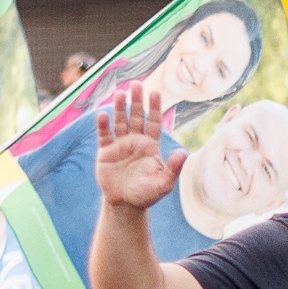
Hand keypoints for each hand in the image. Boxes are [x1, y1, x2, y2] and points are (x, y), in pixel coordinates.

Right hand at [93, 84, 182, 210]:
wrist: (125, 204)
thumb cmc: (147, 194)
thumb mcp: (163, 184)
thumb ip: (173, 168)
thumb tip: (185, 153)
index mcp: (151, 146)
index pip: (154, 122)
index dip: (155, 107)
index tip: (156, 92)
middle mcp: (136, 141)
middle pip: (137, 116)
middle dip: (137, 101)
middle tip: (136, 84)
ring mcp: (120, 145)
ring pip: (120, 121)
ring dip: (119, 108)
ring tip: (119, 94)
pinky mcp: (106, 152)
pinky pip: (104, 135)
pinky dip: (103, 125)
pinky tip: (103, 114)